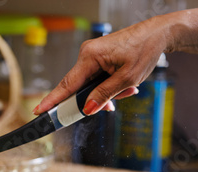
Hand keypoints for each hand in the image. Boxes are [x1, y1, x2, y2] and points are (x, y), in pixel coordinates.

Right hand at [33, 15, 172, 115]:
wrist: (158, 34)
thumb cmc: (144, 51)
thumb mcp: (126, 79)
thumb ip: (104, 95)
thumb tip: (87, 109)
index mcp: (90, 56)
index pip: (67, 84)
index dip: (52, 100)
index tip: (39, 111)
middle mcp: (87, 54)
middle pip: (79, 88)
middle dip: (94, 100)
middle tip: (109, 107)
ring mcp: (92, 56)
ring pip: (90, 85)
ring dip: (106, 93)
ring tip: (128, 90)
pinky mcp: (99, 58)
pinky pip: (97, 79)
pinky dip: (109, 86)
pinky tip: (125, 86)